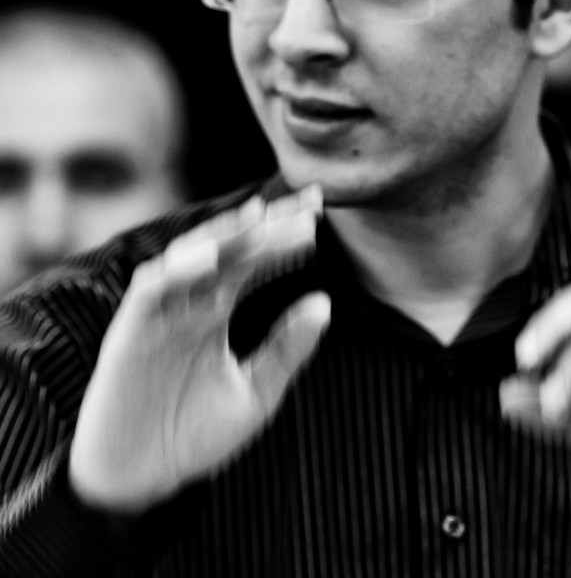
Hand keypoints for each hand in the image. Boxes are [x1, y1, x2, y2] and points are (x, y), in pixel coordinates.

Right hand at [69, 187, 330, 513]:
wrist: (138, 481)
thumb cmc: (195, 436)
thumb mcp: (255, 393)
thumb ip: (286, 348)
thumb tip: (325, 302)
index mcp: (217, 310)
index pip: (255, 260)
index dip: (285, 237)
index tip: (321, 214)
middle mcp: (190, 301)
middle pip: (231, 248)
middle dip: (269, 223)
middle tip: (309, 202)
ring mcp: (160, 312)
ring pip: (191, 256)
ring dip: (225, 235)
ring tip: (263, 216)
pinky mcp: (131, 330)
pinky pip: (151, 289)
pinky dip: (178, 271)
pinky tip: (210, 258)